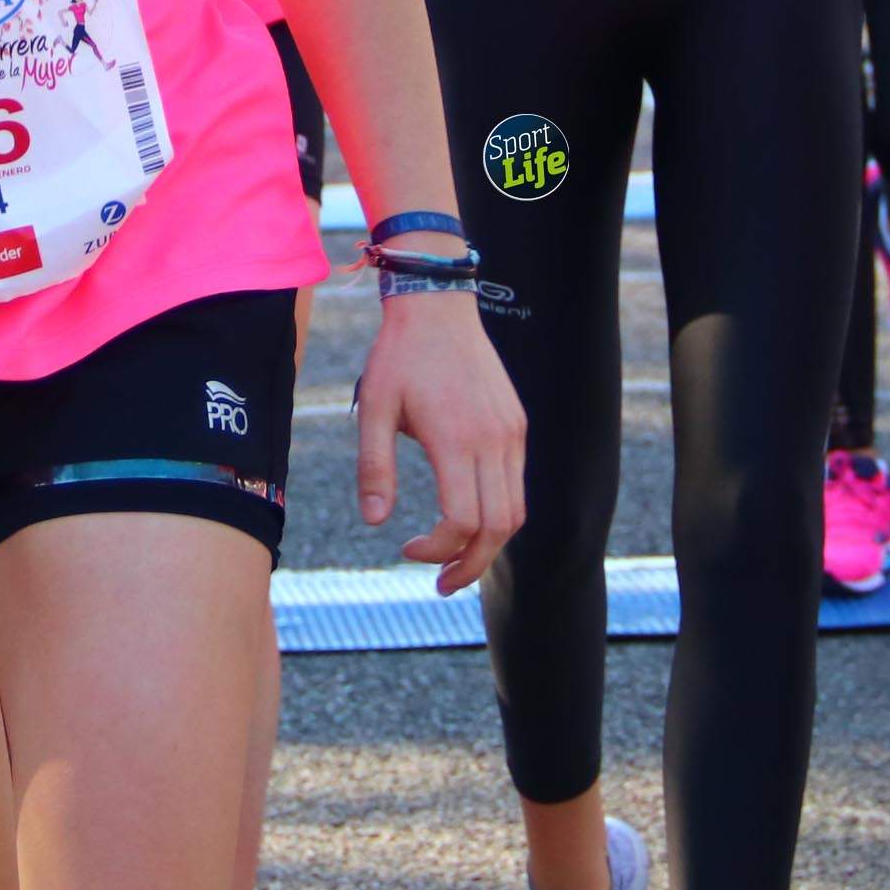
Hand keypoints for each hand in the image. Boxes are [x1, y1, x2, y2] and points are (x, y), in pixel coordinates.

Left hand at [354, 291, 526, 594]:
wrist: (438, 305)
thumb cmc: (399, 356)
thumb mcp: (373, 408)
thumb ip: (374, 466)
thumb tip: (375, 522)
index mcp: (456, 438)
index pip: (463, 520)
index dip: (439, 549)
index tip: (407, 549)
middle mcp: (493, 439)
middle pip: (499, 527)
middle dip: (472, 565)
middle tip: (441, 584)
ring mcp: (511, 432)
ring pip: (515, 510)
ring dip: (489, 544)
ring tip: (456, 560)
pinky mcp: (516, 425)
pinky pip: (516, 484)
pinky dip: (498, 513)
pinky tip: (468, 518)